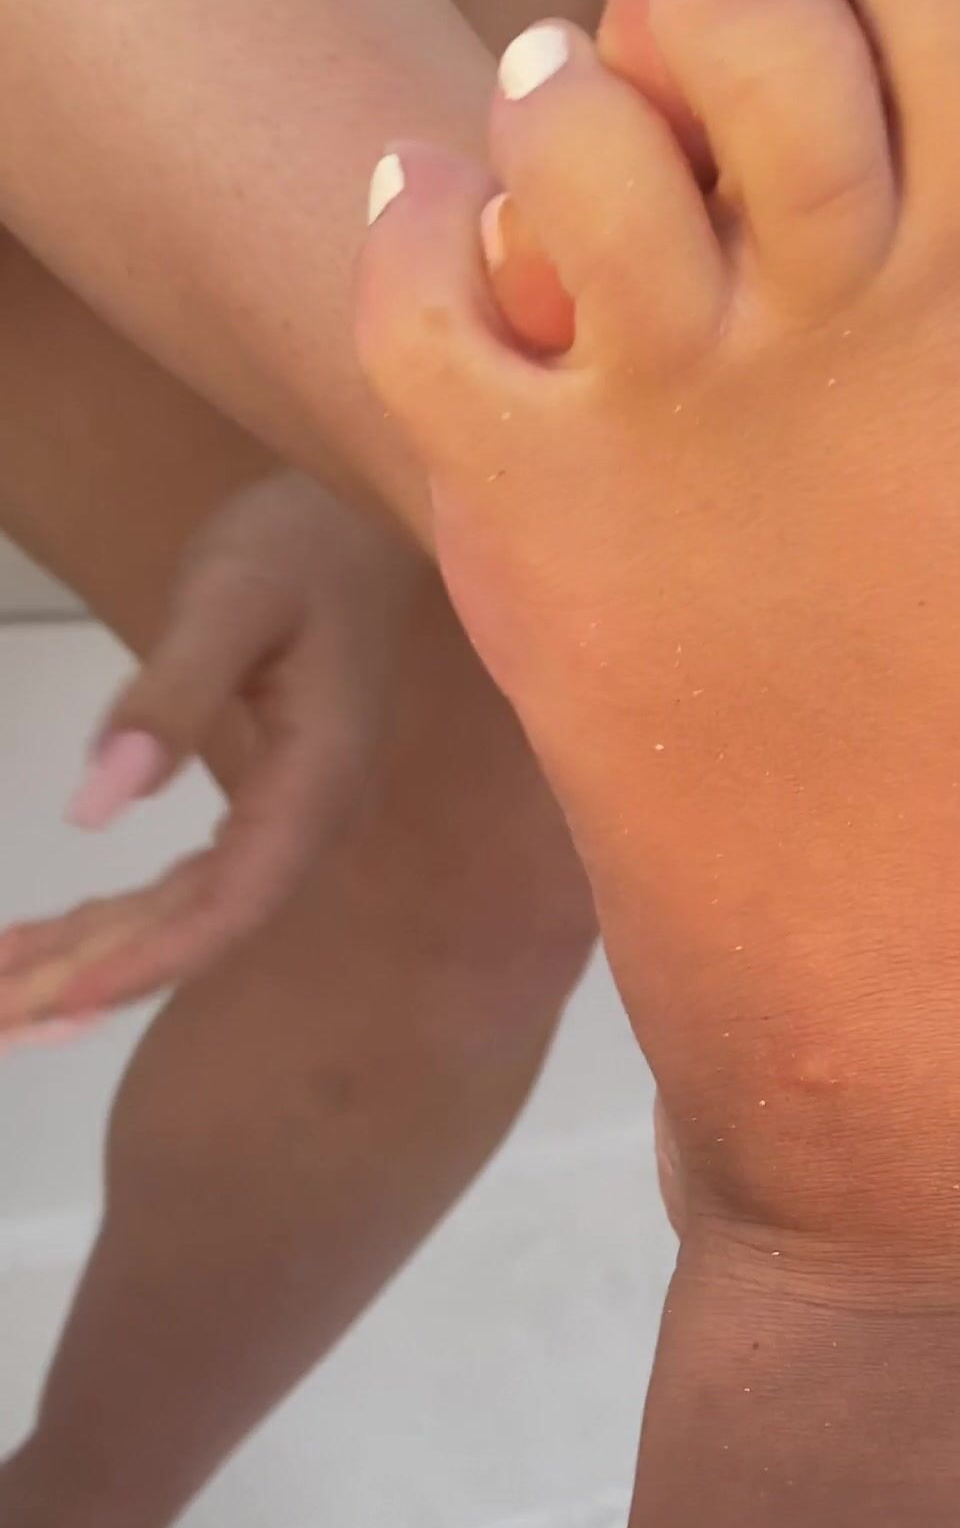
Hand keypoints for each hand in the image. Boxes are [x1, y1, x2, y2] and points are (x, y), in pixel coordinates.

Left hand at [0, 472, 416, 1038]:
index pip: (228, 905)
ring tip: (2, 1001)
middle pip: (196, 933)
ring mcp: (282, 824)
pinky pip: (179, 889)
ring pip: (180, 920)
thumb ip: (169, 699)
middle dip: (95, 985)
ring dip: (92, 964)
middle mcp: (306, 827)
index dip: (145, 962)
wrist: (357, 525)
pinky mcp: (255, 811)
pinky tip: (45, 944)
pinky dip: (109, 921)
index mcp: (315, 787)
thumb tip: (96, 806)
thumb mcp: (229, 601)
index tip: (59, 1000)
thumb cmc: (299, 549)